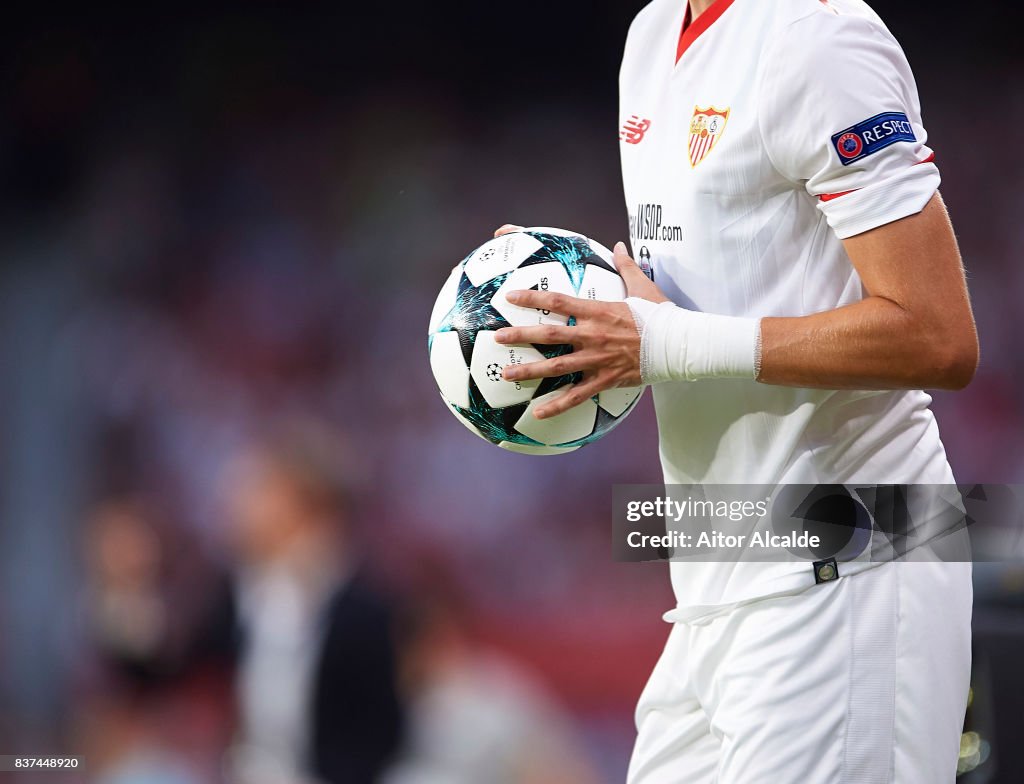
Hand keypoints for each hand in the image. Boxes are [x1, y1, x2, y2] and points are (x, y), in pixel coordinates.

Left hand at [492, 236, 669, 418]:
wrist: (679, 345)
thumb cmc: (661, 315)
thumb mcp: (643, 286)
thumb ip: (626, 266)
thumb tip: (618, 244)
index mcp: (598, 311)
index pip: (558, 302)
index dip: (532, 298)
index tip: (511, 297)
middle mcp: (592, 335)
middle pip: (549, 336)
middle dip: (521, 336)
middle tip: (498, 337)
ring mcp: (597, 360)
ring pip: (557, 367)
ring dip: (530, 371)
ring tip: (506, 374)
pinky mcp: (605, 380)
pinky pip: (577, 396)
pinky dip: (557, 406)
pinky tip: (538, 414)